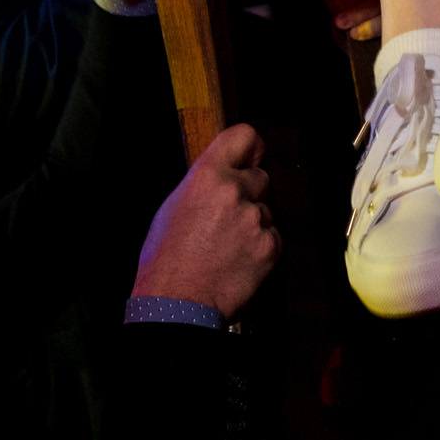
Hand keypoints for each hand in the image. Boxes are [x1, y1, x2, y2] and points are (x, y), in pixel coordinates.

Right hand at [134, 124, 280, 319]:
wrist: (177, 303)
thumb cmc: (167, 258)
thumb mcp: (175, 204)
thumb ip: (205, 182)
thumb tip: (225, 172)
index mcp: (207, 176)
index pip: (244, 136)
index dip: (250, 146)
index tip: (252, 155)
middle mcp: (235, 191)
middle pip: (260, 176)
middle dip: (249, 193)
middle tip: (227, 217)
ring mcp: (255, 219)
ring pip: (265, 210)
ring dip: (253, 223)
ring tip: (226, 245)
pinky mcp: (270, 246)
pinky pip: (272, 236)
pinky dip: (260, 246)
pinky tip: (237, 259)